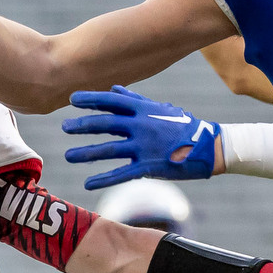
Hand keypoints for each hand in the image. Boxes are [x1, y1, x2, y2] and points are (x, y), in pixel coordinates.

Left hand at [61, 85, 220, 188]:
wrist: (208, 146)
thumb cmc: (182, 125)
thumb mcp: (160, 108)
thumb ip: (135, 99)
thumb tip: (114, 89)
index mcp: (143, 109)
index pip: (111, 100)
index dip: (91, 100)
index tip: (72, 99)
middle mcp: (141, 125)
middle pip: (105, 123)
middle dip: (82, 125)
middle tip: (64, 126)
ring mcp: (144, 146)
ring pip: (108, 149)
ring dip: (86, 153)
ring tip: (68, 156)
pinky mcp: (148, 166)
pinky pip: (121, 174)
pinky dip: (103, 179)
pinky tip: (88, 183)